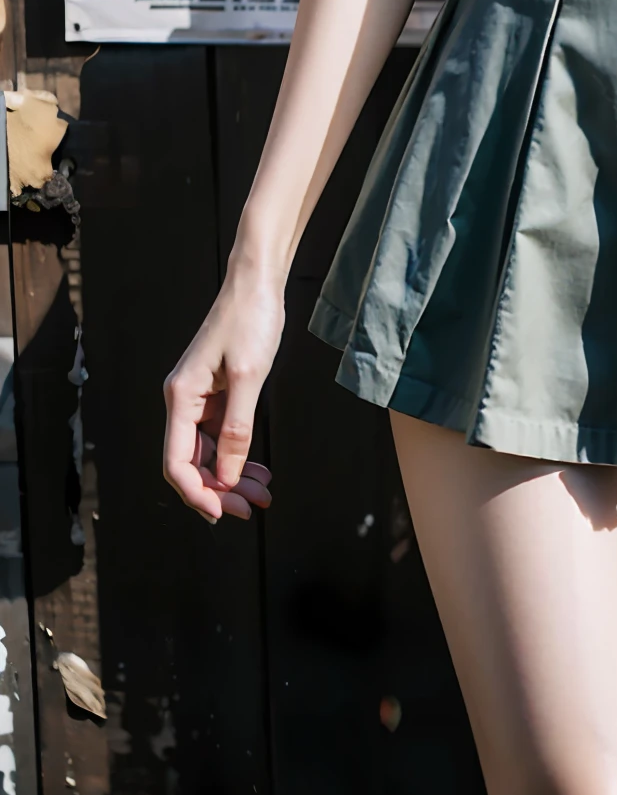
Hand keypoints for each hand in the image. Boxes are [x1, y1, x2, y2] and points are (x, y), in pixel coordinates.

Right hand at [163, 270, 284, 523]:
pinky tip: (259, 470)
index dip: (197, 493)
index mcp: (180, 397)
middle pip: (193, 463)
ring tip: (263, 494)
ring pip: (209, 453)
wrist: (258, 281)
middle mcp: (184, 401)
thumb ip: (237, 430)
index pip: (176, 462)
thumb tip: (226, 478)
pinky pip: (222, 436)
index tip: (225, 513)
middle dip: (221, 489)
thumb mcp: (249, 377)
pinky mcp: (219, 393)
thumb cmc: (251, 320)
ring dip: (232, 477)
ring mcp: (201, 398)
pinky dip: (239, 456)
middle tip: (254, 507)